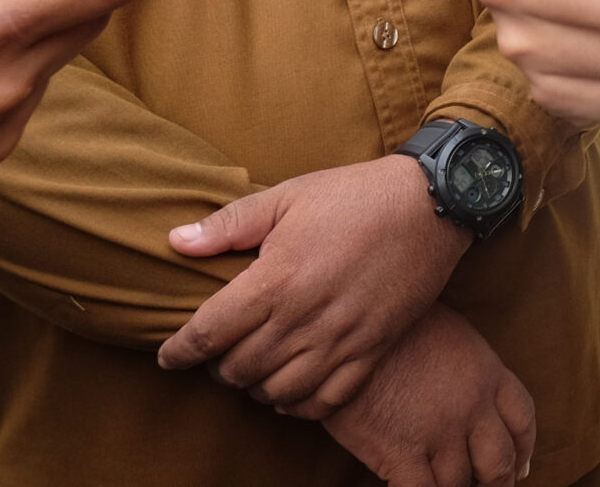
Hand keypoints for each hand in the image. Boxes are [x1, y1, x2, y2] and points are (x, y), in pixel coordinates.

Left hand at [159, 154, 469, 415]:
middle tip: (217, 353)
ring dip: (254, 386)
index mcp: (275, 279)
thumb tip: (176, 241)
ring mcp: (340, 339)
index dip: (178, 351)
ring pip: (276, 391)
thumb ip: (229, 224)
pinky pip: (325, 401)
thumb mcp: (288, 196)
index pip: (208, 334)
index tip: (167, 356)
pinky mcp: (372, 350)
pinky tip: (289, 388)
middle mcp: (303, 317)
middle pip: (237, 369)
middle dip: (216, 367)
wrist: (432, 203)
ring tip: (253, 368)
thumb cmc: (355, 195)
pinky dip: (298, 405)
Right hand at [320, 303, 534, 486]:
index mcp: (487, 373)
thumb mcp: (451, 333)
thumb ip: (470, 368)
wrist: (353, 325)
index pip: (522, 420)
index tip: (519, 468)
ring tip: (442, 484)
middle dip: (495, 482)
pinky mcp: (400, 451)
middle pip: (499, 462)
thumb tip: (474, 388)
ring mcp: (439, 432)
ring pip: (459, 484)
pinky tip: (411, 486)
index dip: (522, 449)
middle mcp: (472, 407)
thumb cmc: (398, 323)